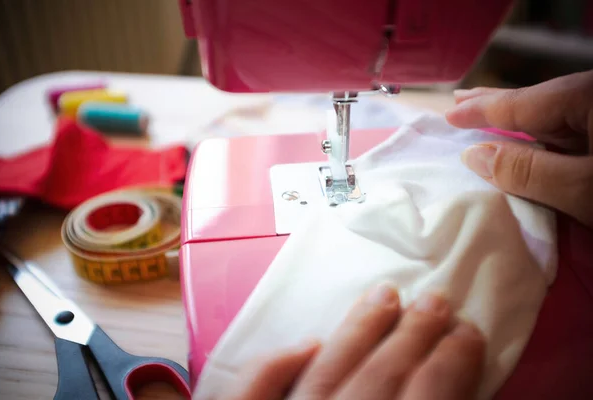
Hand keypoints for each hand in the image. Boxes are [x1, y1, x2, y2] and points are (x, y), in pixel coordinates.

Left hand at [224, 285, 484, 399]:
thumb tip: (460, 383)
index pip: (428, 393)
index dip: (455, 359)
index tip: (469, 332)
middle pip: (380, 373)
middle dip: (414, 332)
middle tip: (435, 300)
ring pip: (325, 367)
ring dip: (360, 328)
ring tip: (384, 294)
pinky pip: (257, 390)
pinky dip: (277, 362)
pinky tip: (304, 340)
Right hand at [445, 70, 592, 227]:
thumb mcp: (582, 188)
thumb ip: (526, 171)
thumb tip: (474, 155)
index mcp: (588, 96)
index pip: (521, 103)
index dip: (481, 110)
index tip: (449, 114)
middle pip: (538, 102)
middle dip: (497, 105)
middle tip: (460, 100)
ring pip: (556, 117)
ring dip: (520, 121)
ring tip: (488, 117)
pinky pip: (574, 132)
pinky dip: (546, 136)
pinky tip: (534, 138)